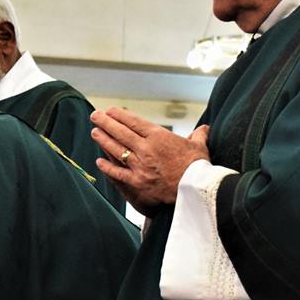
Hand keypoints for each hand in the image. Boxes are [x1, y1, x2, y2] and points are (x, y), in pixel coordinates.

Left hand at [90, 108, 209, 216]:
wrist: (196, 189)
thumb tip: (204, 129)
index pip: (135, 122)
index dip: (120, 116)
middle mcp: (146, 149)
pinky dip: (107, 167)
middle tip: (95, 115)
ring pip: (116, 149)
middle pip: (121, 133)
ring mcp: (139, 165)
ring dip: (103, 140)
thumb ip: (198, 136)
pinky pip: (118, 173)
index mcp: (159, 137)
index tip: (110, 110)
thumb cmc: (198, 167)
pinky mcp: (137, 182)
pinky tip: (98, 161)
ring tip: (94, 132)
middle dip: (106, 123)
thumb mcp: (199, 147)